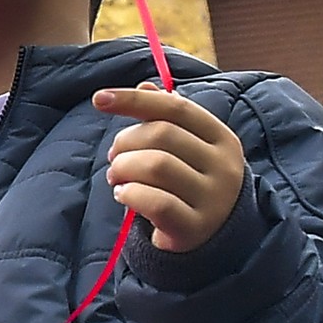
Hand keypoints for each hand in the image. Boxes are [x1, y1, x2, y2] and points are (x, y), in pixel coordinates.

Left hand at [91, 85, 249, 253]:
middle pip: (161, 134)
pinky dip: (130, 194)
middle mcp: (223, 166)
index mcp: (221, 138)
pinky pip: (155, 202)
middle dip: (125, 142)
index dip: (134, 100)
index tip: (98, 99)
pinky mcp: (195, 227)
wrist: (216, 237)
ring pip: (156, 165)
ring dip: (123, 168)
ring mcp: (213, 198)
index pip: (176, 108)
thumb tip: (144, 85)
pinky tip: (124, 195)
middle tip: (114, 158)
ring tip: (117, 178)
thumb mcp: (188, 149)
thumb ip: (167, 119)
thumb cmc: (193, 183)